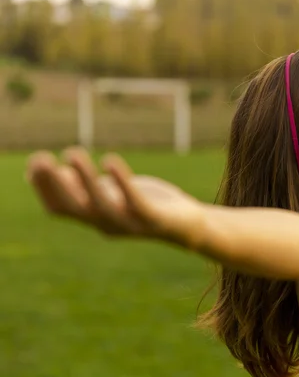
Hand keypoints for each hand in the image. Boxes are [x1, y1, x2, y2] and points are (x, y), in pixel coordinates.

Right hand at [26, 147, 203, 245]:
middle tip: (42, 157)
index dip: (44, 189)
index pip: (59, 208)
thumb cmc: (144, 204)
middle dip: (55, 184)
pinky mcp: (152, 218)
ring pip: (101, 204)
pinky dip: (121, 181)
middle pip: (74, 208)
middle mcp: (106, 225)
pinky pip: (134, 200)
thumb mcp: (111, 193)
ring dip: (84, 178)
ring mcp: (129, 224)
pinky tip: (109, 160)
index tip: (34, 162)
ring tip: (72, 152)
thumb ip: (85, 186)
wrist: (185, 224)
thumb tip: (51, 170)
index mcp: (93, 219)